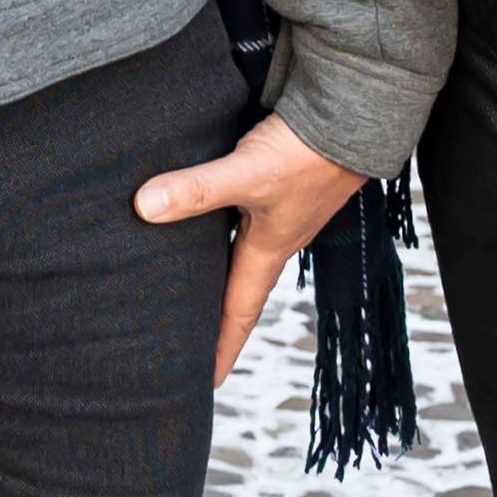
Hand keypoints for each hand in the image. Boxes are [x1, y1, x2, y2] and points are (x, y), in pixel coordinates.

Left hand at [137, 112, 368, 381]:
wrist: (353, 114)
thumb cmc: (307, 154)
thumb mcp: (248, 175)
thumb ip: (197, 189)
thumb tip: (143, 209)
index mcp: (268, 250)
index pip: (238, 311)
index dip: (221, 346)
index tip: (206, 382)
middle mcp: (273, 236)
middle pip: (235, 284)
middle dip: (212, 312)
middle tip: (182, 338)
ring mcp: (278, 209)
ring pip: (236, 247)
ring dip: (213, 266)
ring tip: (180, 279)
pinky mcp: (277, 179)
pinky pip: (240, 211)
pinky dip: (216, 220)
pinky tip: (198, 211)